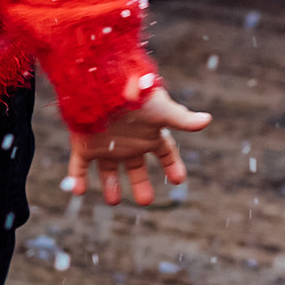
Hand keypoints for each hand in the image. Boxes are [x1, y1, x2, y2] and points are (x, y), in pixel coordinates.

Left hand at [63, 87, 212, 206]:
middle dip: (140, 184)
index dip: (172, 167)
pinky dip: (77, 178)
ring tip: (113, 201)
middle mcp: (127, 140)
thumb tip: (208, 119)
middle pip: (135, 167)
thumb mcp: (161, 109)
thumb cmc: (135, 94)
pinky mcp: (84, 143)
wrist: (101, 82)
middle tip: (145, 202)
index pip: (164, 153)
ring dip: (110, 185)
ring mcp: (105, 143)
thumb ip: (182, 119)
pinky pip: (79, 165)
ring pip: (108, 169)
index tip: (178, 180)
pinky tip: (78, 191)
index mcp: (147, 133)